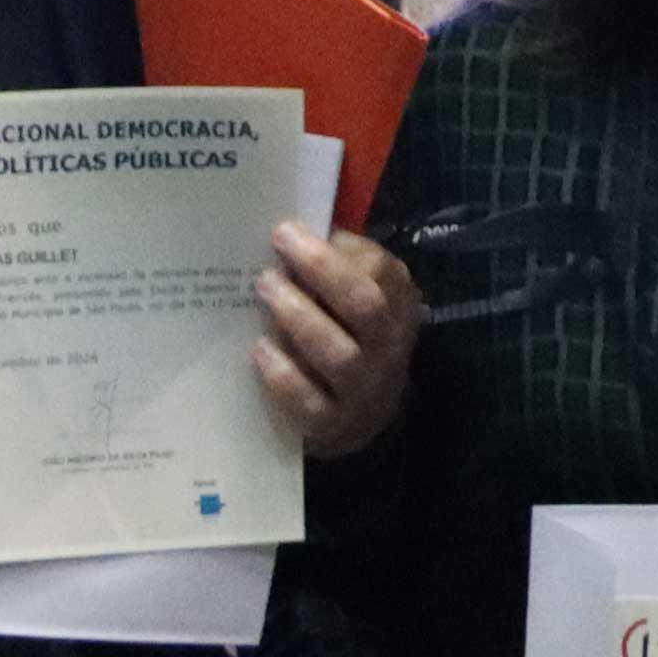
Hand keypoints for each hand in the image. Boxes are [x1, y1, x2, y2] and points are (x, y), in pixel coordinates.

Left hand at [261, 222, 422, 459]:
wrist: (361, 418)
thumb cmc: (346, 339)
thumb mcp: (353, 300)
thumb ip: (336, 269)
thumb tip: (290, 235)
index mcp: (397, 305)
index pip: (381, 271)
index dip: (334, 251)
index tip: (286, 232)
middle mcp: (388, 346)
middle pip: (365, 306)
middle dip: (319, 276)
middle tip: (272, 262)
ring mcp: (365, 388)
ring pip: (341, 354)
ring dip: (299, 319)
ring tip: (265, 293)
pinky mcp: (335, 424)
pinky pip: (311, 402)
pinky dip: (285, 375)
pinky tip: (260, 350)